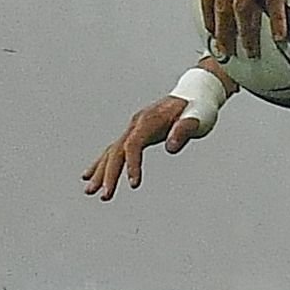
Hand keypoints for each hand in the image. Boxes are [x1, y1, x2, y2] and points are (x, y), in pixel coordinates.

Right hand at [82, 96, 203, 199]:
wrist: (194, 92)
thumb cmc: (198, 107)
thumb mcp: (198, 118)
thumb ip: (184, 130)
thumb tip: (170, 148)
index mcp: (150, 120)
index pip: (133, 145)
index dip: (132, 164)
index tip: (134, 184)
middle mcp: (136, 123)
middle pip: (117, 150)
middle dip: (110, 175)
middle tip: (106, 197)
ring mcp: (134, 127)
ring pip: (112, 151)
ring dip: (101, 172)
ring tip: (90, 193)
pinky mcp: (135, 132)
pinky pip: (115, 149)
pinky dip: (102, 163)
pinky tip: (90, 176)